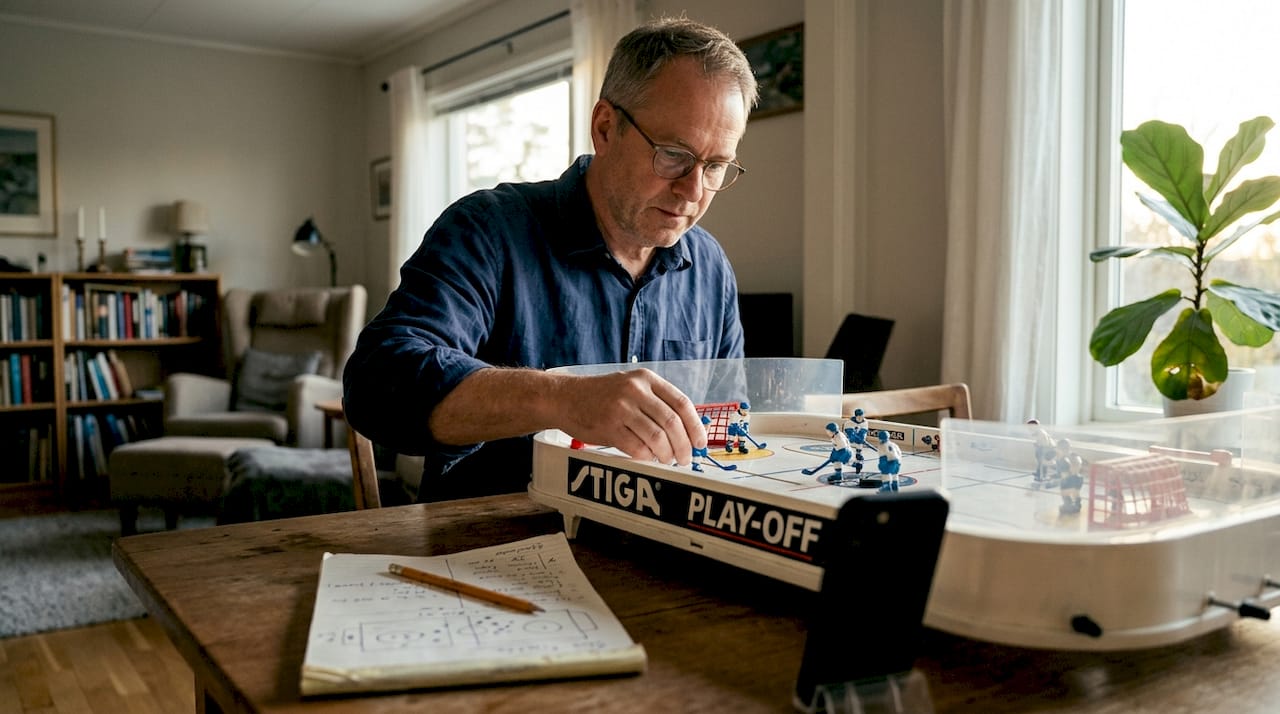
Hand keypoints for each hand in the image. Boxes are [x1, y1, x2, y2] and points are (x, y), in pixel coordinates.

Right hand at [553, 368, 704, 465]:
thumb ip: (656, 401)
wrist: (566, 397)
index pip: (681, 403)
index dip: (695, 426)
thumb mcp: (631, 386)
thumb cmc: (602, 396)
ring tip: (667, 460)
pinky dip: (647, 458)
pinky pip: (637, 448)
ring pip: (657, 438)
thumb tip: (687, 428)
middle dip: (683, 445)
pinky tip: (648, 458)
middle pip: (672, 422)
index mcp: (646, 379)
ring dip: (666, 454)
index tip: (700, 442)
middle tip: (685, 458)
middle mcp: (635, 391)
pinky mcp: (608, 427)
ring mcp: (621, 408)